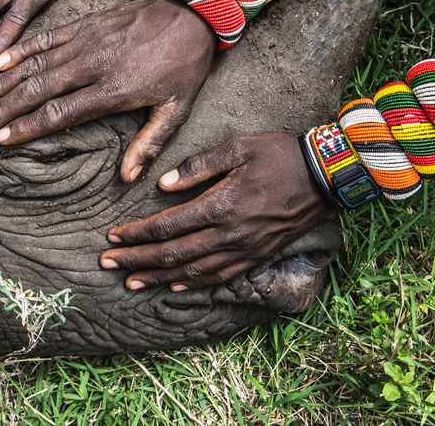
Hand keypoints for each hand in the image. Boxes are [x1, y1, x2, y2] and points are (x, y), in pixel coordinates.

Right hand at [0, 0, 215, 180]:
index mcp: (114, 90)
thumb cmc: (185, 66)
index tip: (2, 138)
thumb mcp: (176, 109)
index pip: (61, 112)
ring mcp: (86, 41)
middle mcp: (93, 64)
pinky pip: (46, 38)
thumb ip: (149, 144)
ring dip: (3, 81)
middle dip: (3, 108)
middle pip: (38, 89)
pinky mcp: (85, 24)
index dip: (28, 126)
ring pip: (35, 63)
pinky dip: (20, 49)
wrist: (193, 13)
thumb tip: (128, 178)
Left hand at [100, 132, 332, 290]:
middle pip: (173, 254)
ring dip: (158, 278)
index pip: (168, 226)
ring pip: (193, 271)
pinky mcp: (258, 256)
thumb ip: (198, 166)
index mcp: (221, 206)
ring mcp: (245, 250)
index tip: (113, 236)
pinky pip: (220, 277)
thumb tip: (162, 185)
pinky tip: (174, 286)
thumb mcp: (239, 147)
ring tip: (131, 282)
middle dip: (137, 260)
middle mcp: (230, 234)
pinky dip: (193, 284)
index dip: (137, 233)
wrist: (327, 177)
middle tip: (107, 264)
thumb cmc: (281, 155)